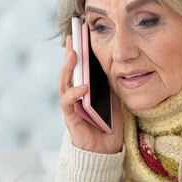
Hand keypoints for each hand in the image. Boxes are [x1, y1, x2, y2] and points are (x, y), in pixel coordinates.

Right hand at [58, 35, 123, 153]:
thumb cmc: (109, 125)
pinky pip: (69, 103)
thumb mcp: (114, 99)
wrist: (106, 151)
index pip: (79, 66)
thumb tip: (116, 64)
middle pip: (68, 70)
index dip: (79, 49)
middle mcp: (74, 95)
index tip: (81, 30)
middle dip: (70, 53)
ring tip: (74, 54)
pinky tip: (83, 86)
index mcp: (84, 88)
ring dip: (68, 68)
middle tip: (74, 35)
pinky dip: (75, 93)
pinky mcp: (71, 118)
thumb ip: (110, 84)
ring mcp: (71, 106)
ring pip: (64, 83)